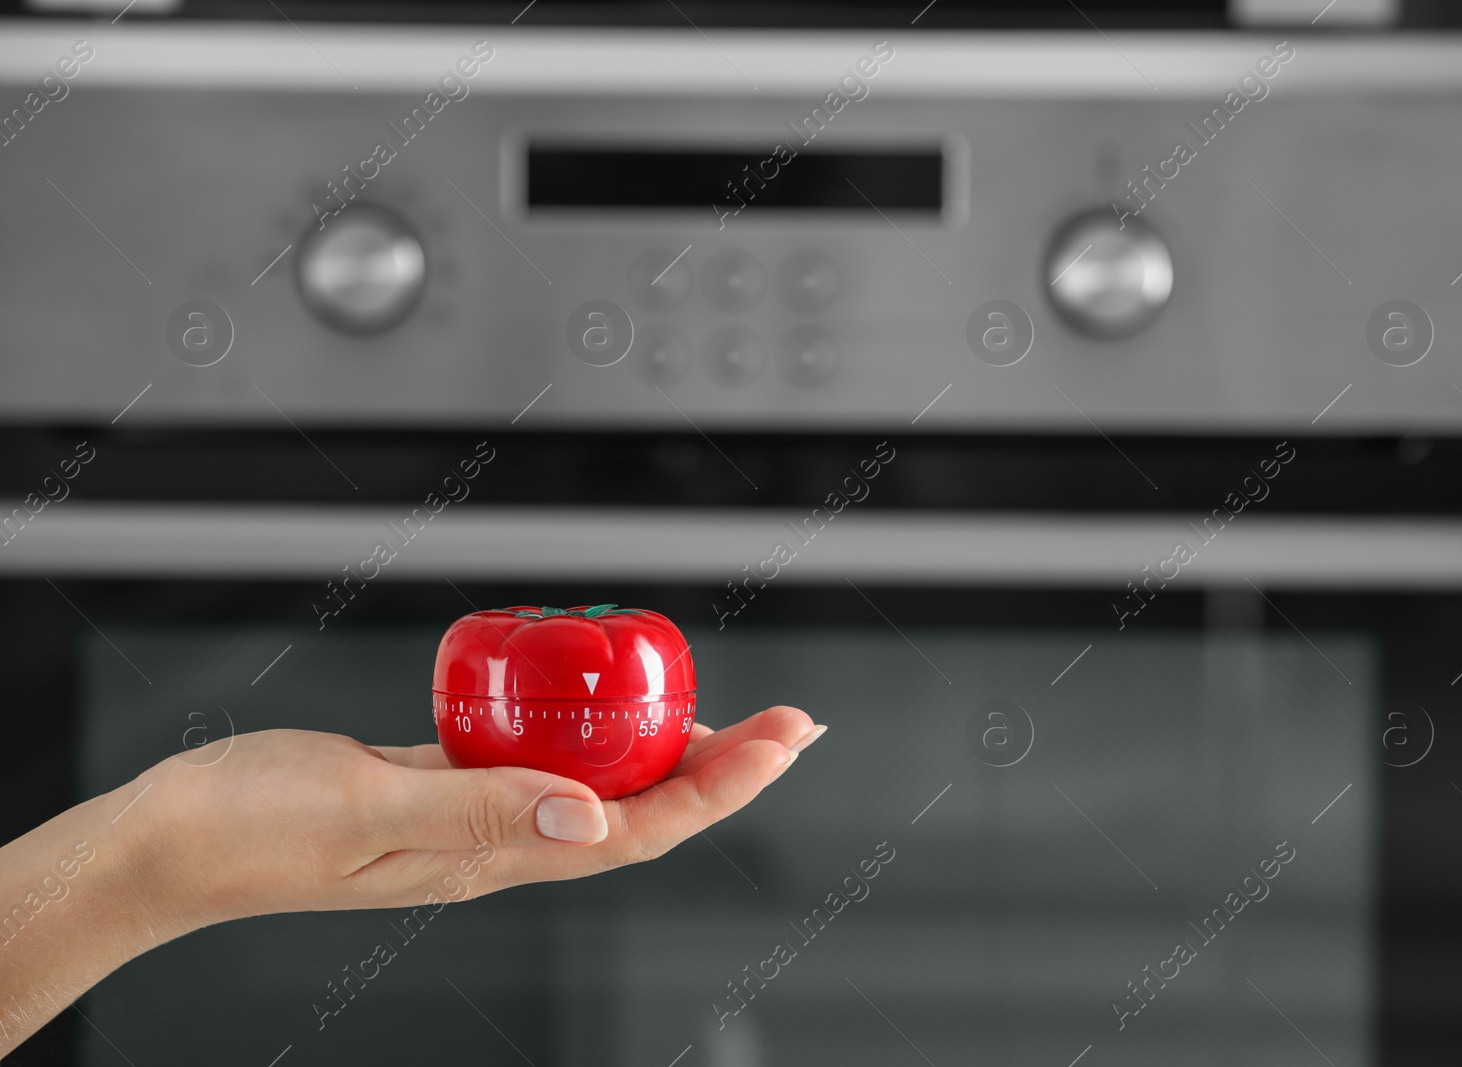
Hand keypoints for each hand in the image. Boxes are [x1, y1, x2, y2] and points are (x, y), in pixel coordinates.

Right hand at [119, 705, 822, 934]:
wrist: (171, 839)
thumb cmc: (250, 829)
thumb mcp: (365, 813)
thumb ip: (476, 811)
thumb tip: (591, 815)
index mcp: (493, 856)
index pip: (640, 827)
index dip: (724, 786)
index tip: (784, 739)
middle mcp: (500, 841)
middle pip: (643, 807)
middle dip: (727, 767)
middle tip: (791, 722)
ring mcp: (475, 814)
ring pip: (601, 784)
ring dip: (671, 754)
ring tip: (728, 719)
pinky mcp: (444, 783)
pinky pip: (541, 758)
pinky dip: (592, 733)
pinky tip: (604, 708)